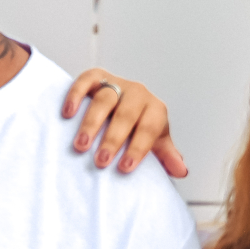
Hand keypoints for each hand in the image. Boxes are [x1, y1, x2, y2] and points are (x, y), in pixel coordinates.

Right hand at [62, 70, 188, 176]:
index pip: (149, 128)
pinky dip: (76, 95)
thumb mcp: (155, 140)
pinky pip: (86, 81)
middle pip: (126, 114)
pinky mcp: (97, 76)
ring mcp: (117, 83)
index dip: (138, 149)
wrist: (126, 100)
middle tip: (101, 161)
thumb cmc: (139, 126)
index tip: (125, 168)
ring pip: (104, 99)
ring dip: (92, 124)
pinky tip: (68, 114)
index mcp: (155, 109)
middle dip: (113, 139)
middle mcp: (138, 93)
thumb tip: (181, 171)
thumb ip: (166, 155)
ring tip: (81, 146)